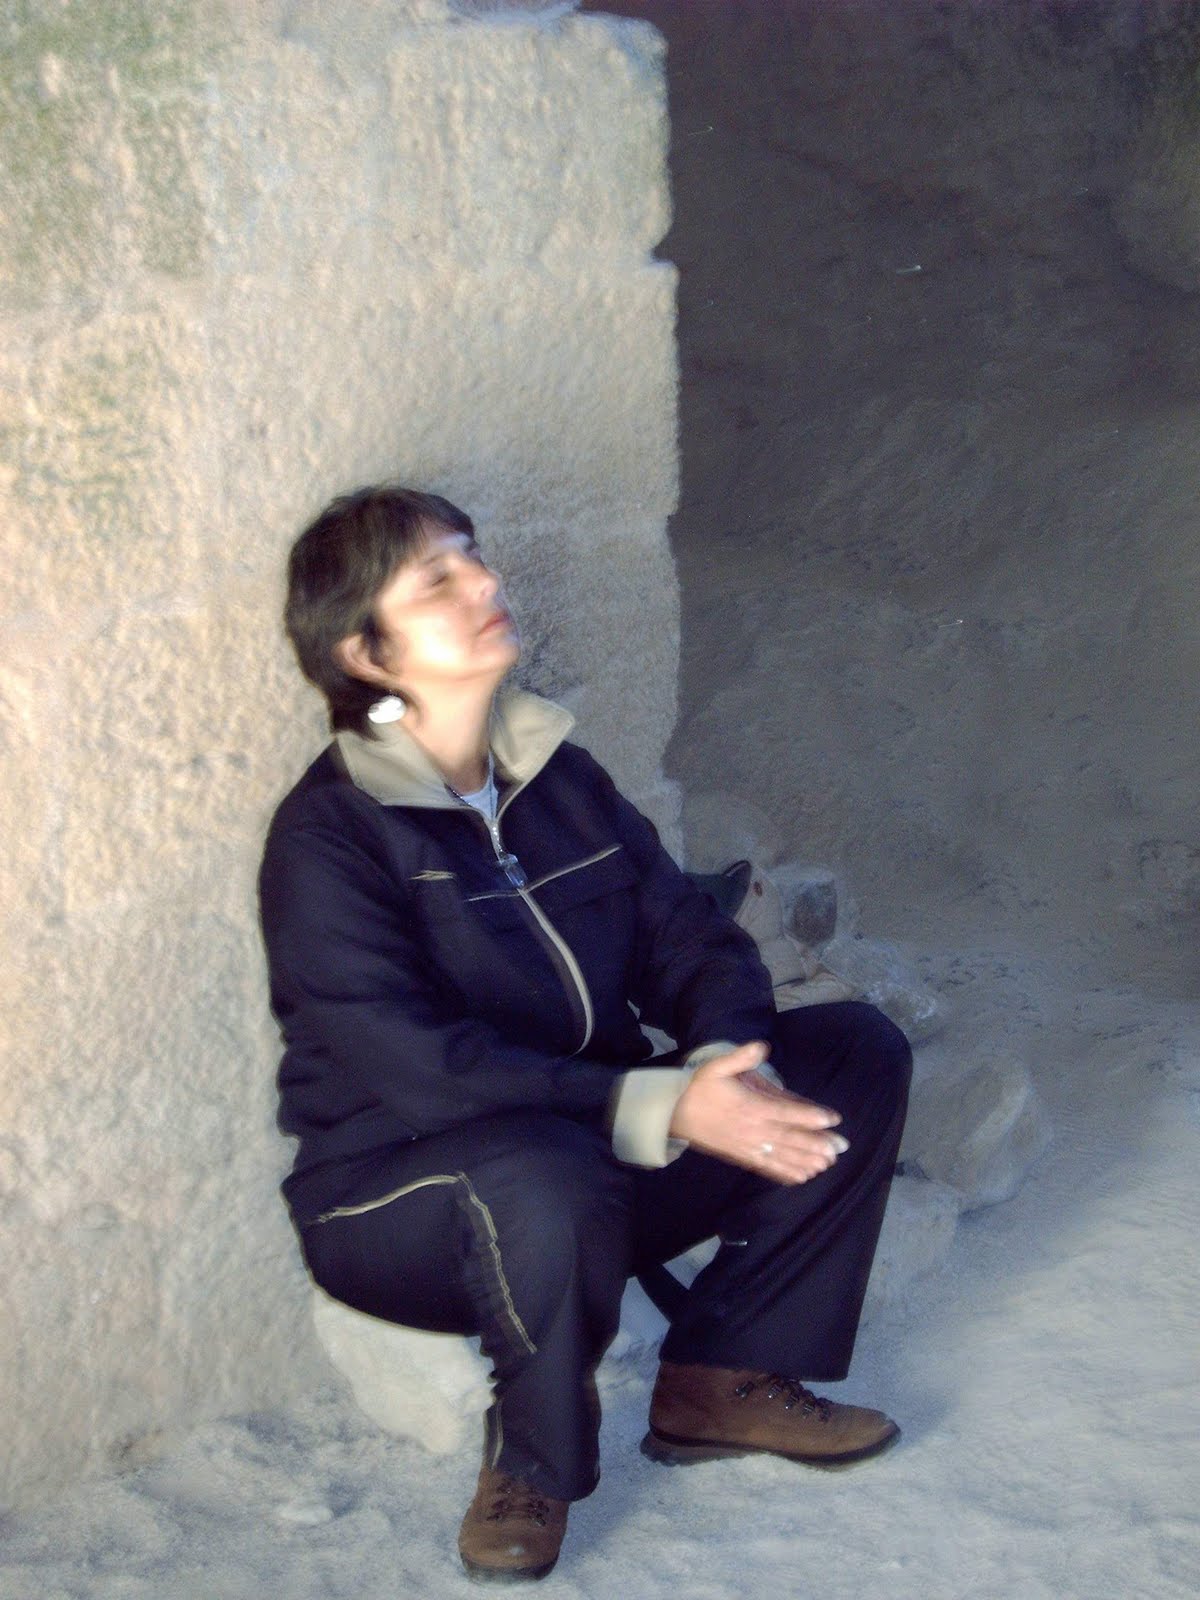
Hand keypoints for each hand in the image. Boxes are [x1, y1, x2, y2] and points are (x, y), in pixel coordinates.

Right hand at [669, 1041, 848, 1184]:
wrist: (675, 1114)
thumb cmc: (700, 1088)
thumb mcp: (716, 1066)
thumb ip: (739, 1057)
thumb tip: (761, 1047)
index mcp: (749, 1106)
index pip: (785, 1112)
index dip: (809, 1116)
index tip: (832, 1119)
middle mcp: (752, 1129)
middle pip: (789, 1138)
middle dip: (816, 1143)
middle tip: (840, 1148)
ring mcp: (747, 1145)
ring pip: (781, 1155)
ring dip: (805, 1160)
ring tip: (827, 1165)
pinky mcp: (741, 1156)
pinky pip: (766, 1166)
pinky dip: (784, 1173)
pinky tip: (802, 1177)